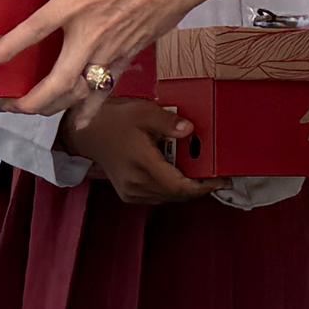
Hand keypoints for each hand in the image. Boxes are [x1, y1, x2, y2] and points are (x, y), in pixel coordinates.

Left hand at [0, 0, 211, 101]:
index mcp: (76, 3)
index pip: (33, 32)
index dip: (5, 50)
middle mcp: (91, 34)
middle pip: (57, 83)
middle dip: (30, 100)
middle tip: (9, 103)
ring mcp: (111, 50)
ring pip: (80, 93)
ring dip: (55, 107)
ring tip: (34, 110)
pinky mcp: (128, 56)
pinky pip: (106, 90)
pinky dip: (91, 109)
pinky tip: (79, 122)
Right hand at [63, 93, 207, 205]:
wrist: (86, 133)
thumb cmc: (113, 120)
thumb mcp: (143, 112)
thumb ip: (169, 122)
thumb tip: (190, 130)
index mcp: (142, 164)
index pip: (180, 186)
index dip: (204, 186)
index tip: (222, 180)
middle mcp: (137, 184)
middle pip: (177, 194)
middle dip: (199, 185)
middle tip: (215, 173)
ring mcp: (132, 191)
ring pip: (169, 197)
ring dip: (185, 186)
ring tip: (199, 170)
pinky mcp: (129, 193)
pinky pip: (158, 196)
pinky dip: (171, 187)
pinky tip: (177, 172)